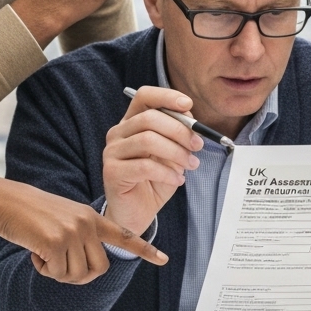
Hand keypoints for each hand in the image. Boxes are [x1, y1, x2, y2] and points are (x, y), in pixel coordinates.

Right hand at [0, 179, 167, 283]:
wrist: (5, 201)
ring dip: (58, 274)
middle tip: (58, 266)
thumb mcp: (65, 218)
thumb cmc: (31, 213)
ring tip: (44, 255)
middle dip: (79, 276)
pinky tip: (34, 253)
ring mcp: (72, 232)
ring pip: (77, 275)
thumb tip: (87, 268)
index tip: (163, 259)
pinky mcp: (54, 241)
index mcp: (93, 217)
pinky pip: (57, 274)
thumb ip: (82, 236)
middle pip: (99, 269)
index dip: (144, 250)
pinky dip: (43, 270)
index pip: (125, 235)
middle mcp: (87, 224)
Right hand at [102, 86, 204, 233]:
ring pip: (148, 140)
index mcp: (132, 122)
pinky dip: (167, 172)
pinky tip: (178, 180)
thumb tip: (190, 117)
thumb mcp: (172, 153)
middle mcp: (118, 133)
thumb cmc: (154, 181)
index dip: (166, 96)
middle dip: (180, 130)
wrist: (137, 213)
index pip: (144, 96)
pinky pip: (144, 166)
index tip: (188, 105)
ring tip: (191, 165)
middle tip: (198, 146)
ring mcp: (112, 152)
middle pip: (150, 118)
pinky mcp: (111, 172)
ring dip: (177, 152)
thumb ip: (178, 134)